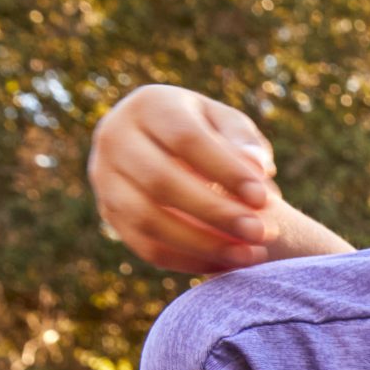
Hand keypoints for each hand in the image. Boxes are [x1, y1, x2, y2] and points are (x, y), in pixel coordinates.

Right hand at [88, 85, 279, 273]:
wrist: (167, 149)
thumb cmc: (210, 134)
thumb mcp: (229, 125)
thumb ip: (245, 141)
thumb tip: (258, 166)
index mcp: (148, 105)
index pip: (185, 138)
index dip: (226, 170)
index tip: (264, 198)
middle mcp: (115, 138)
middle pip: (160, 180)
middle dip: (216, 212)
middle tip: (263, 233)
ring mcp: (105, 178)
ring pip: (148, 219)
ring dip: (204, 244)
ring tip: (253, 255)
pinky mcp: (109, 214)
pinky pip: (146, 246)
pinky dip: (190, 261)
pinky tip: (229, 264)